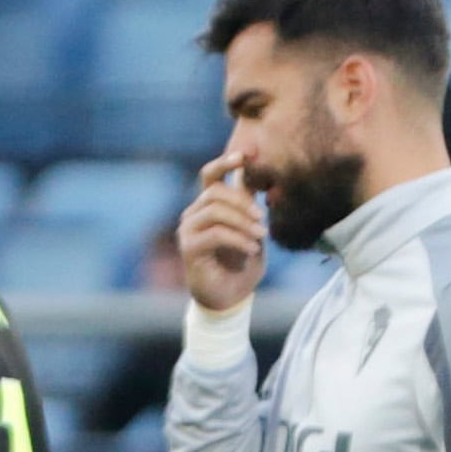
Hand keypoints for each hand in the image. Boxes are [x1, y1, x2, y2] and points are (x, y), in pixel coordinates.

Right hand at [179, 157, 267, 309]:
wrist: (231, 296)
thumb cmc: (243, 262)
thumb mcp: (253, 230)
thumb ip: (250, 205)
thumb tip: (253, 174)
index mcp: (210, 205)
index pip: (211, 175)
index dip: (225, 161)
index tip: (245, 155)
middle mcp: (195, 213)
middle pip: (215, 192)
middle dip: (242, 202)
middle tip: (262, 219)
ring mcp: (189, 229)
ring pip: (215, 211)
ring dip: (242, 223)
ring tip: (261, 237)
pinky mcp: (189, 247)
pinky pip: (215, 233)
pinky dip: (238, 239)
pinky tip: (252, 249)